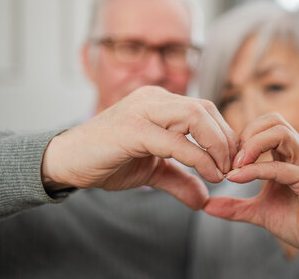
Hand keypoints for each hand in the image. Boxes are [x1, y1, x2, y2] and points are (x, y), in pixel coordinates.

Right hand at [41, 86, 237, 209]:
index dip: (225, 136)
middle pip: (205, 109)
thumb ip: (179, 179)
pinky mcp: (131, 129)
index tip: (232, 163)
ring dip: (217, 145)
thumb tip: (204, 200)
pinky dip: (198, 157)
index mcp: (160, 103)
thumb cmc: (107, 160)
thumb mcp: (152, 171)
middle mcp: (153, 99)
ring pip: (195, 116)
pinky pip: (174, 140)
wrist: (66, 161)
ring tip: (223, 171)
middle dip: (227, 140)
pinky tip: (209, 175)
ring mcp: (141, 111)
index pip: (205, 110)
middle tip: (232, 168)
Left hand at [203, 113, 298, 264]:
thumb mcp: (260, 211)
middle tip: (229, 158)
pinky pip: (281, 166)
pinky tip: (238, 178)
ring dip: (252, 145)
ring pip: (280, 133)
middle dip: (246, 134)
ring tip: (235, 165)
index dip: (242, 136)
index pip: (264, 125)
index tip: (225, 158)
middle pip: (272, 120)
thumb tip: (207, 205)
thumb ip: (235, 206)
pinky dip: (256, 170)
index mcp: (290, 152)